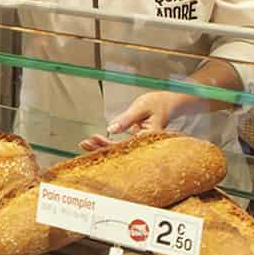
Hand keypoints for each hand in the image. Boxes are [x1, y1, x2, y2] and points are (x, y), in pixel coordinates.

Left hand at [78, 91, 192, 150]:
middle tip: (83, 144)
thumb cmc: (158, 103)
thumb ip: (126, 119)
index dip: (107, 145)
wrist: (170, 103)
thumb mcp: (141, 107)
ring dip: (102, 147)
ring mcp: (140, 144)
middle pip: (120, 152)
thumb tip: (111, 129)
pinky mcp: (136, 141)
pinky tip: (96, 141)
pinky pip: (121, 145)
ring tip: (86, 144)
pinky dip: (108, 143)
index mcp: (148, 138)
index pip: (124, 146)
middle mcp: (144, 145)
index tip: (93, 139)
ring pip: (119, 150)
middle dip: (100, 149)